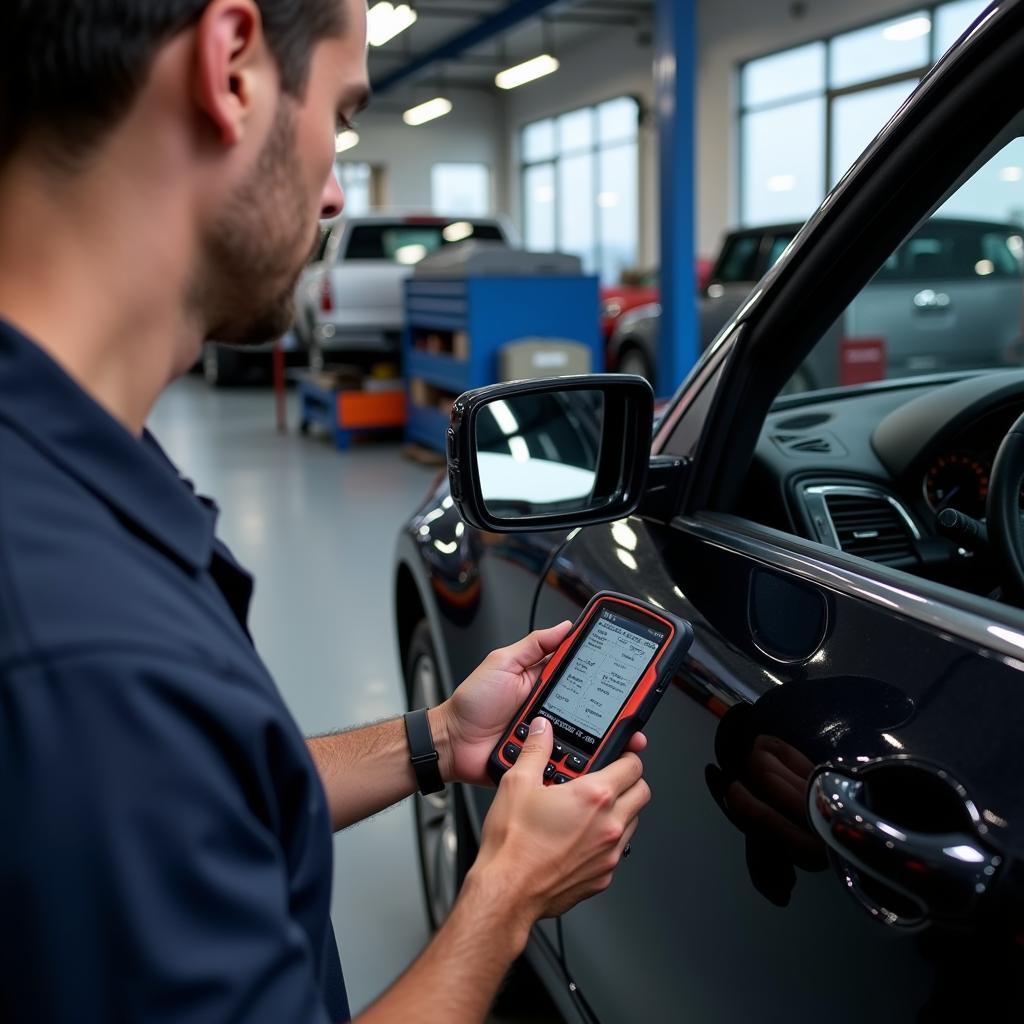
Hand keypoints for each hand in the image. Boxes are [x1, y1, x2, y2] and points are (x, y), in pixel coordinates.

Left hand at [436, 622, 647, 785]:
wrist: (452, 744)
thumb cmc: (471, 703)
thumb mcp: (501, 663)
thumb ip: (533, 645)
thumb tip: (564, 627)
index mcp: (544, 682)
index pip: (582, 676)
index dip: (603, 676)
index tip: (626, 674)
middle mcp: (550, 709)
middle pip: (591, 711)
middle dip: (613, 714)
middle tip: (631, 716)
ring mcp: (548, 737)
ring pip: (584, 740)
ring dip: (600, 741)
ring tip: (618, 738)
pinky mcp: (542, 760)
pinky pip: (567, 763)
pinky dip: (579, 763)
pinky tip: (591, 762)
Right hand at [467, 717, 650, 934]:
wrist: (507, 891)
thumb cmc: (513, 844)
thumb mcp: (517, 783)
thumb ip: (535, 750)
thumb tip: (542, 730)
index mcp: (594, 797)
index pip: (633, 765)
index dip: (626, 754)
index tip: (617, 754)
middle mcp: (609, 825)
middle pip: (642, 792)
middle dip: (629, 781)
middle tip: (608, 777)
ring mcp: (609, 854)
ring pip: (633, 822)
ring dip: (620, 810)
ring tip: (591, 807)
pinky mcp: (603, 877)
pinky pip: (617, 851)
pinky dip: (607, 839)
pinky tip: (581, 836)